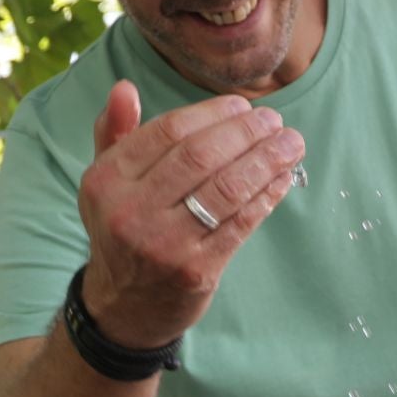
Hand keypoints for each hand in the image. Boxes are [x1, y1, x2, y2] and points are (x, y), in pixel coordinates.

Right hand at [76, 81, 305, 348]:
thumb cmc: (123, 232)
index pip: (169, 131)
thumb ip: (114, 135)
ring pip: (226, 189)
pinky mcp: (195, 271)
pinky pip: (240, 224)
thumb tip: (125, 89)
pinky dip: (267, 197)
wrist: (124, 308)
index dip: (212, 114)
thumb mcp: (105, 185)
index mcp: (106, 179)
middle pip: (201, 156)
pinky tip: (283, 180)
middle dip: (246, 133)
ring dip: (267, 162)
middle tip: (276, 122)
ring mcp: (163, 244)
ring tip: (292, 145)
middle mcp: (130, 210)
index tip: (242, 106)